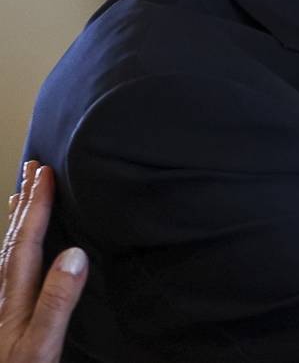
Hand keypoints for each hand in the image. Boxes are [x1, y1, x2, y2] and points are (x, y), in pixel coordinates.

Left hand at [1, 162, 85, 362]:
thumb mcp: (41, 344)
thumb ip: (57, 301)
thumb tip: (75, 254)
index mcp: (14, 295)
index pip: (28, 240)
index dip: (39, 205)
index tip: (46, 174)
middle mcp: (2, 294)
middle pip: (14, 239)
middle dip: (26, 202)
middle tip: (33, 169)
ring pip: (6, 250)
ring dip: (17, 220)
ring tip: (22, 197)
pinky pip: (5, 267)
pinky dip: (12, 247)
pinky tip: (14, 249)